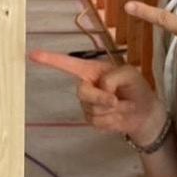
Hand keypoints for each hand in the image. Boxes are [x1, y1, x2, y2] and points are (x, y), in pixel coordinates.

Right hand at [29, 50, 165, 143]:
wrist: (145, 113)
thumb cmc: (137, 88)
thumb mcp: (131, 75)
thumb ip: (115, 77)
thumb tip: (102, 88)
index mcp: (92, 70)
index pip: (68, 64)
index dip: (50, 59)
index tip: (32, 54)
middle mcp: (86, 85)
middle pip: (82, 92)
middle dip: (100, 98)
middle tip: (116, 101)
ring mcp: (87, 104)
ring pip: (91, 109)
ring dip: (111, 111)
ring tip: (122, 106)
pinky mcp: (91, 119)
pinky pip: (97, 122)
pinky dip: (112, 121)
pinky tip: (118, 117)